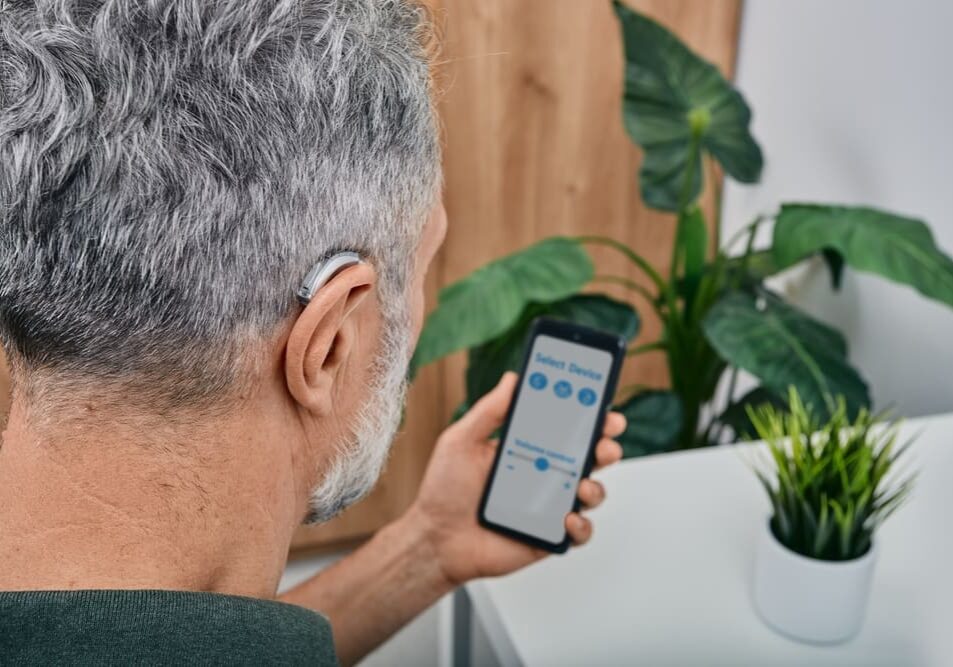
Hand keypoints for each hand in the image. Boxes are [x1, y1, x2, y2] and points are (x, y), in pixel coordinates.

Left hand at [406, 372, 625, 586]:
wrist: (436, 538)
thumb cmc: (444, 490)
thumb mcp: (462, 440)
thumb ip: (489, 411)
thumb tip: (513, 378)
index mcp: (527, 447)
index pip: (566, 427)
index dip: (589, 415)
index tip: (601, 403)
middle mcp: (543, 474)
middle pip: (588, 457)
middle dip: (605, 446)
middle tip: (604, 442)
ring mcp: (548, 506)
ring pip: (590, 493)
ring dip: (596, 487)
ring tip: (582, 485)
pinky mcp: (548, 536)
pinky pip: (578, 533)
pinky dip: (581, 526)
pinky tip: (566, 519)